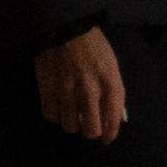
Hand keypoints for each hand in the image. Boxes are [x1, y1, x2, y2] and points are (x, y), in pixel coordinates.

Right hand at [33, 26, 126, 141]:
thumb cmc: (93, 47)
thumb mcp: (112, 66)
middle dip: (90, 131)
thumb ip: (116, 93)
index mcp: (110, 83)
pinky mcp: (48, 87)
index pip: (112, 121)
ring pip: (69, 126)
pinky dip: (54, 114)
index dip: (110, 134)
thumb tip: (118, 119)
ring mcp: (67, 89)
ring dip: (71, 124)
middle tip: (88, 126)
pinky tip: (58, 106)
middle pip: (90, 130)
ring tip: (72, 114)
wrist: (67, 28)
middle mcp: (90, 89)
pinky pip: (51, 115)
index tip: (106, 138)